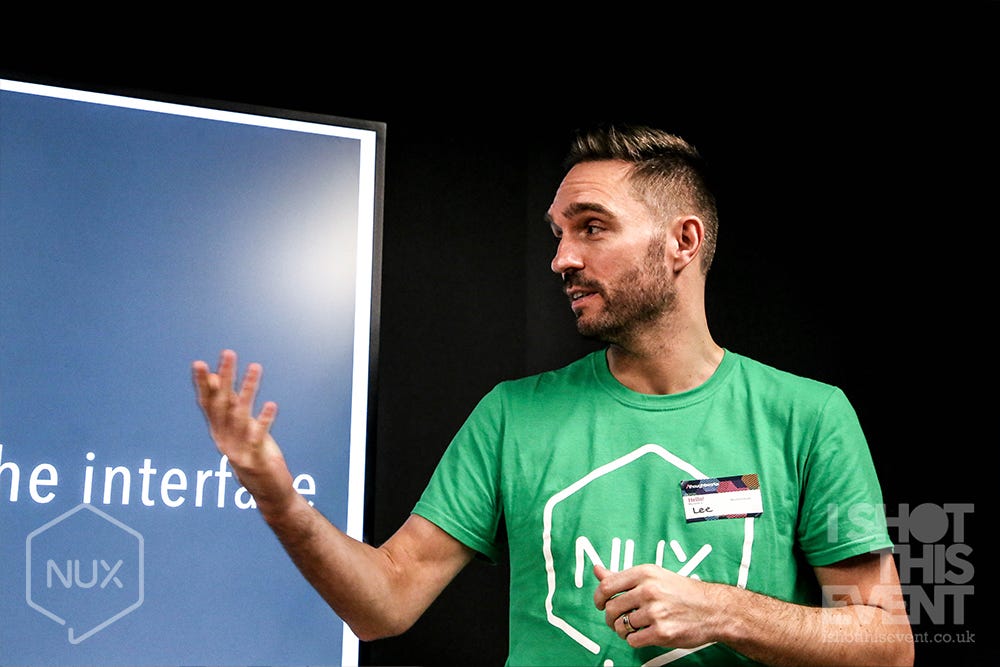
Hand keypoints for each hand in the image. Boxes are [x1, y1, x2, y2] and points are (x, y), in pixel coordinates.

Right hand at [192, 349, 294, 511]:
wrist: (268, 492)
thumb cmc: (254, 454)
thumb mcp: (240, 428)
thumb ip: (228, 406)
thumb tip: (217, 377)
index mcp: (218, 431)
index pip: (207, 403)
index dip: (203, 384)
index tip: (199, 363)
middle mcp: (223, 439)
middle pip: (222, 404)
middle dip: (225, 378)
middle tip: (228, 354)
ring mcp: (238, 450)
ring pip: (240, 415)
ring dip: (248, 390)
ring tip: (255, 367)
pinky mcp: (255, 460)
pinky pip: (258, 437)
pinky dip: (264, 421)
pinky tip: (272, 404)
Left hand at [593, 564, 721, 648]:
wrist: (713, 609)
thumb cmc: (682, 591)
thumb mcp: (653, 576)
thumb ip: (622, 576)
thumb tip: (598, 570)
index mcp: (645, 573)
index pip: (607, 586)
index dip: (598, 598)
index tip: (600, 603)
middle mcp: (648, 591)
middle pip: (611, 608)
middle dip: (610, 617)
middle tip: (617, 620)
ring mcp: (655, 612)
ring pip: (621, 626)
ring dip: (623, 630)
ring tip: (633, 628)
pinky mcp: (662, 632)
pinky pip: (633, 640)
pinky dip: (634, 640)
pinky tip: (643, 634)